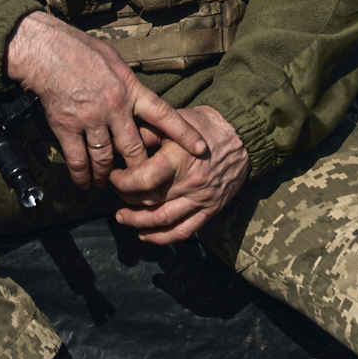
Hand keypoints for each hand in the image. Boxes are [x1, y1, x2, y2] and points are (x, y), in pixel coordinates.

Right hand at [5, 11, 187, 190]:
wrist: (46, 50)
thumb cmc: (81, 50)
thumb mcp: (116, 61)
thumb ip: (129, 84)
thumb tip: (140, 98)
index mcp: (131, 90)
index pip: (164, 115)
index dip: (184, 134)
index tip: (201, 149)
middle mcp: (114, 107)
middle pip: (134, 148)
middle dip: (140, 169)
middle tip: (145, 186)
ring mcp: (90, 119)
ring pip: (105, 159)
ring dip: (107, 176)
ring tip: (107, 184)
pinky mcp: (66, 127)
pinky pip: (78, 159)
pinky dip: (81, 175)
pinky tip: (83, 183)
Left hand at [111, 104, 248, 245]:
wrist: (243, 138)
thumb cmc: (205, 126)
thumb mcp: (175, 121)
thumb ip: (147, 134)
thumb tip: (120, 145)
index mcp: (179, 159)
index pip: (142, 180)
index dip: (122, 181)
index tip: (114, 175)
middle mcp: (190, 183)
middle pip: (148, 202)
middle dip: (126, 199)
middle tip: (117, 193)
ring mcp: (201, 199)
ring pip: (162, 221)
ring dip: (137, 223)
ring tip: (122, 217)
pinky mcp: (210, 210)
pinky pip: (183, 231)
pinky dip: (161, 237)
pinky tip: (145, 235)